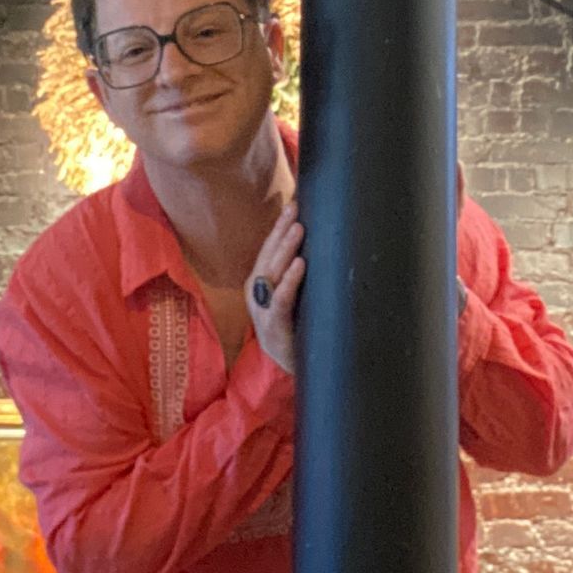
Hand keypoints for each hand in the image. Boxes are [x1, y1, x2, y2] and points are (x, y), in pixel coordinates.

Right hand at [246, 200, 304, 373]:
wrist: (283, 369)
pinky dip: (290, 280)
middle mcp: (257, 292)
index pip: (269, 248)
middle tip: (295, 207)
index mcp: (260, 283)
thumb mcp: (292, 297)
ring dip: (285, 248)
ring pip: (272, 272)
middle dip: (281, 229)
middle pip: (268, 255)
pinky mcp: (273, 325)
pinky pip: (281, 299)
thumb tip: (315, 247)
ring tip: (299, 228)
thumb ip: (296, 276)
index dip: (278, 226)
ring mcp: (262, 309)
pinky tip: (300, 265)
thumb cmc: (293, 328)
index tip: (292, 202)